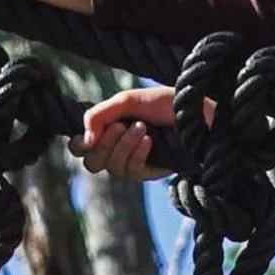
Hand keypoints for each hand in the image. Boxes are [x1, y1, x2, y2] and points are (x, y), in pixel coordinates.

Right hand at [69, 86, 202, 179]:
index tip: (90, 135)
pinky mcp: (150, 172)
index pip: (80, 147)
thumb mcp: (128, 101)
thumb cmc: (165, 103)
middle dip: (103, 144)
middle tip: (120, 125)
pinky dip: (136, 153)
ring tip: (141, 127)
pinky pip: (132, 171)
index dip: (79, 144)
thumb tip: (85, 140)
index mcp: (108, 130)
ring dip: (123, 145)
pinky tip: (149, 140)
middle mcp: (117, 149)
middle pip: (92, 162)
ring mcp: (133, 162)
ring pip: (111, 167)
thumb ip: (100, 115)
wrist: (195, 112)